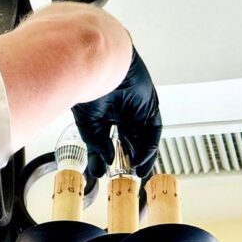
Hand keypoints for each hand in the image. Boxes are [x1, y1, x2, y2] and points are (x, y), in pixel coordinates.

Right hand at [71, 47, 161, 178]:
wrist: (99, 65)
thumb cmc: (88, 84)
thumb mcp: (88, 123)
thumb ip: (97, 144)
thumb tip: (106, 161)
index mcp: (104, 112)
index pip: (107, 139)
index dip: (106, 157)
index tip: (104, 171)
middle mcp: (121, 110)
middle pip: (128, 140)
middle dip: (129, 159)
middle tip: (129, 177)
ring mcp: (136, 107)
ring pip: (142, 137)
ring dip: (142, 156)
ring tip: (138, 172)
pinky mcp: (150, 104)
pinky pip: (153, 129)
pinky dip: (148, 146)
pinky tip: (141, 159)